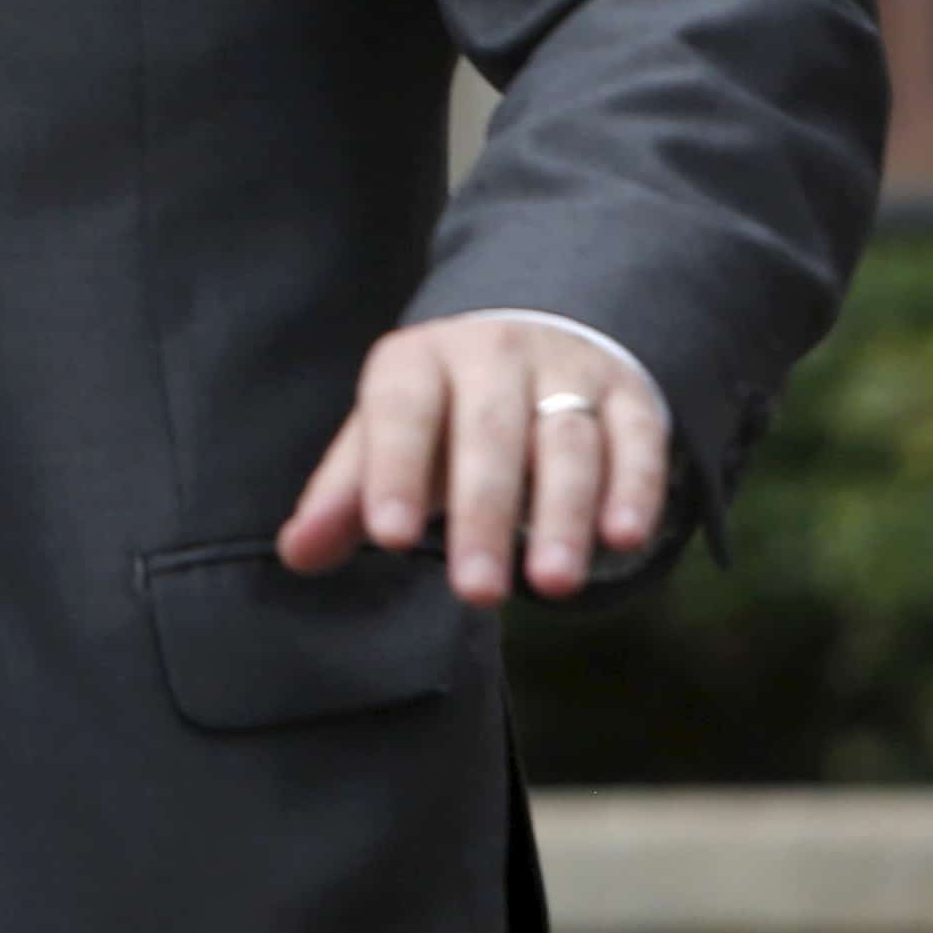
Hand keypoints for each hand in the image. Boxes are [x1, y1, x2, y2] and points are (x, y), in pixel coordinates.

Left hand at [278, 314, 672, 604]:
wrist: (528, 341)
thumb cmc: (439, 413)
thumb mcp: (384, 440)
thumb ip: (344, 497)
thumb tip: (296, 555)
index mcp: (417, 361)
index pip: (400, 411)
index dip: (393, 471)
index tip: (387, 537)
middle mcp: (492, 353)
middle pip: (489, 433)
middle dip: (482, 515)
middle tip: (475, 591)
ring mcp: (566, 370)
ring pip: (567, 441)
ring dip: (562, 514)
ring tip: (550, 583)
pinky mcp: (629, 395)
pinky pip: (636, 440)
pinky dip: (634, 487)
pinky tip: (623, 538)